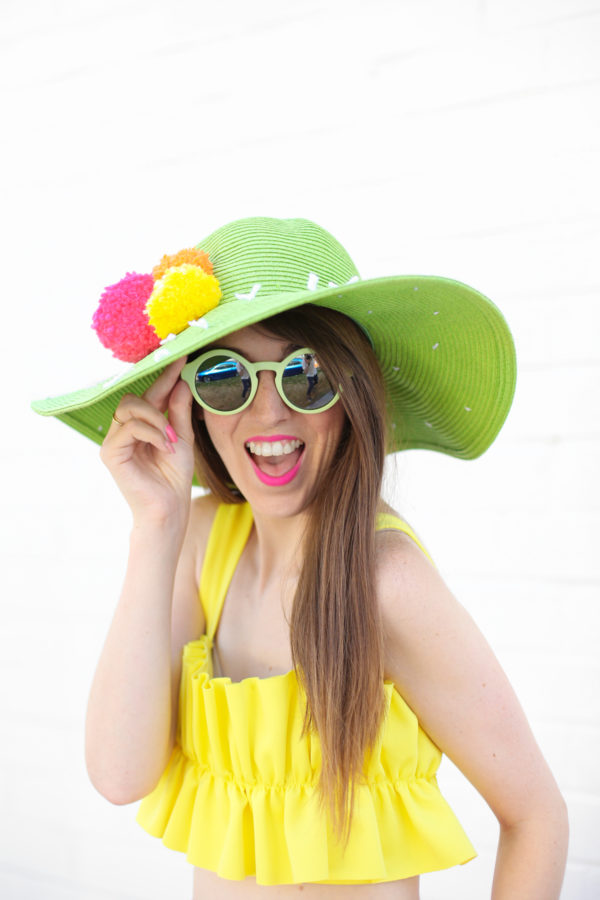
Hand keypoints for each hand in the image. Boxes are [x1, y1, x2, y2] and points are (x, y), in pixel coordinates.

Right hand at [100, 358, 194, 528]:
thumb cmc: (174, 478)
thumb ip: (179, 411)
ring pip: (130, 408)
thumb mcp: (182, 439)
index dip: (164, 375)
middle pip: (133, 397)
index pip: (149, 394)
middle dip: (158, 399)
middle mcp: (122, 431)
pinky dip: (151, 433)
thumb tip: (180, 382)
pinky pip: (129, 428)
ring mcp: (113, 442)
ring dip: (157, 420)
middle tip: (177, 417)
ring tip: (171, 439)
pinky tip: (164, 446)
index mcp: (139, 427)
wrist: (169, 509)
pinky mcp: (110, 453)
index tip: (182, 357)